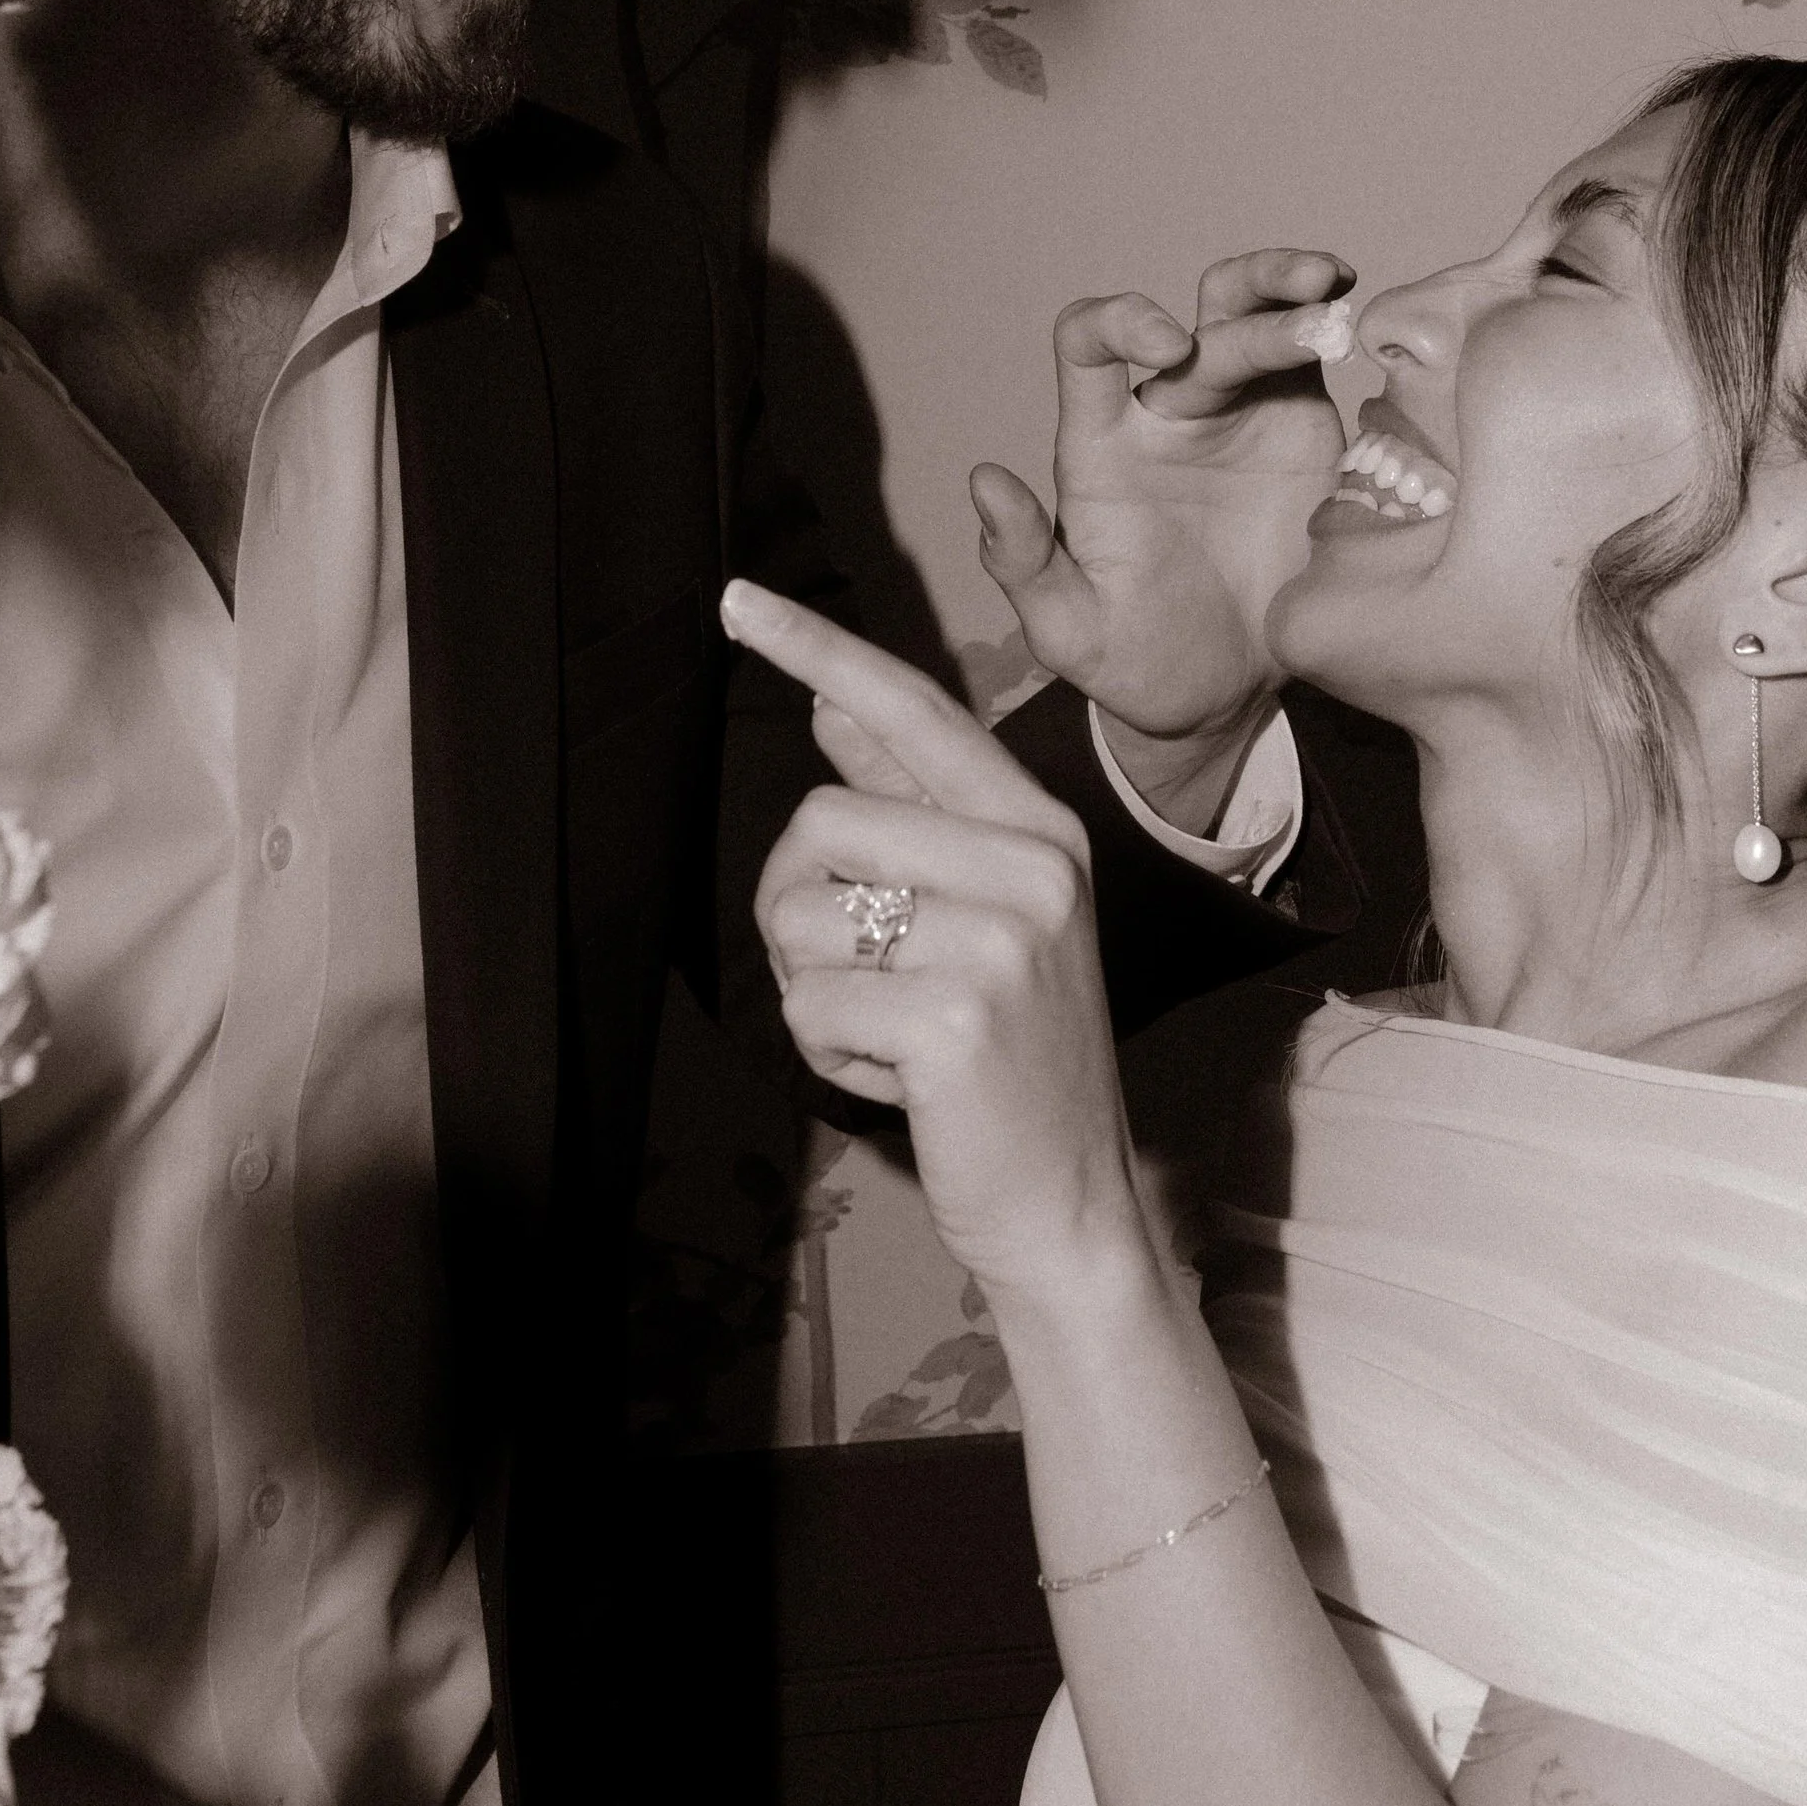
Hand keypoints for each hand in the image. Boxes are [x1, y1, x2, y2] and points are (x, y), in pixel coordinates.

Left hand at [731, 579, 1149, 1301]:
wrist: (1071, 1204)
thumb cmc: (1009, 1057)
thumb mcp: (986, 914)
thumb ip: (916, 809)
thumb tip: (832, 705)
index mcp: (1039, 826)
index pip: (913, 707)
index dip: (818, 647)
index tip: (736, 601)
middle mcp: (1033, 864)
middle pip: (821, 823)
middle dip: (797, 907)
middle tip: (860, 978)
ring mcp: (1000, 938)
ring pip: (803, 915)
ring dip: (810, 989)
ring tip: (890, 1031)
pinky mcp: (953, 1016)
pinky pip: (810, 1005)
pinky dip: (826, 1053)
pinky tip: (896, 1080)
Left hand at [969, 251, 1352, 766]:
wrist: (1225, 697)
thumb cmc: (1130, 659)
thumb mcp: (1068, 629)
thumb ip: (1021, 560)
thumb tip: (984, 480)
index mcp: (1104, 444)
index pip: (1089, 344)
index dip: (1121, 321)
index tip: (1169, 346)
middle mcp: (1171, 412)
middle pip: (1203, 311)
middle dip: (1251, 292)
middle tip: (1302, 308)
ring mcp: (1241, 414)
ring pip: (1260, 316)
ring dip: (1292, 291)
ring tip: (1332, 289)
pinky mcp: (1303, 433)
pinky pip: (1316, 364)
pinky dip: (1337, 327)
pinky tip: (1366, 323)